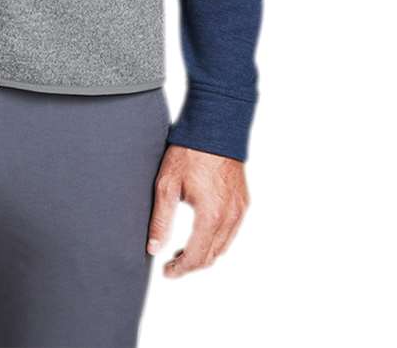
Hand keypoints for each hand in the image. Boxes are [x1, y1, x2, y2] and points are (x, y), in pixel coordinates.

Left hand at [146, 145, 248, 276]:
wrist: (215, 126)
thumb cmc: (190, 152)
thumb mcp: (167, 184)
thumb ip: (161, 219)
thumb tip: (153, 248)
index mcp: (210, 216)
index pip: (196, 257)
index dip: (180, 269)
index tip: (166, 271)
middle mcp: (229, 218)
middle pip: (211, 256)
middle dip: (191, 264)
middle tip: (171, 263)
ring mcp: (239, 210)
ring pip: (223, 247)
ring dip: (205, 254)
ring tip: (183, 250)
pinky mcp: (243, 202)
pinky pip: (232, 232)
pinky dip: (217, 240)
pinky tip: (202, 232)